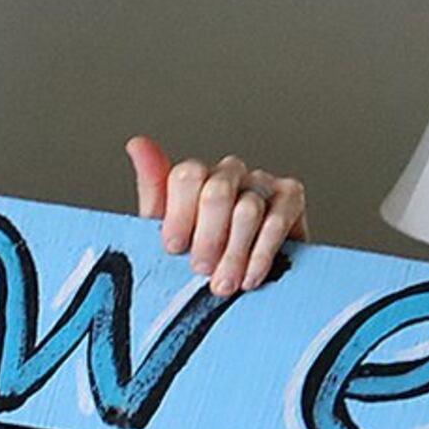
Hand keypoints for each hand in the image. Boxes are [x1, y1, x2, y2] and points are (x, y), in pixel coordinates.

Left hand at [128, 137, 306, 296]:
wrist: (246, 285)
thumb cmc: (205, 258)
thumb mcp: (169, 235)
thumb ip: (154, 193)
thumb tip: (137, 143)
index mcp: (196, 179)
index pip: (187, 176)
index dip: (179, 215)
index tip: (175, 248)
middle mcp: (230, 173)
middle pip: (217, 191)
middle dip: (207, 238)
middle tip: (201, 270)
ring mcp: (262, 182)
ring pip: (246, 210)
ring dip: (233, 254)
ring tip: (224, 284)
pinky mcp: (291, 197)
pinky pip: (275, 222)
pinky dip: (260, 254)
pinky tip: (250, 277)